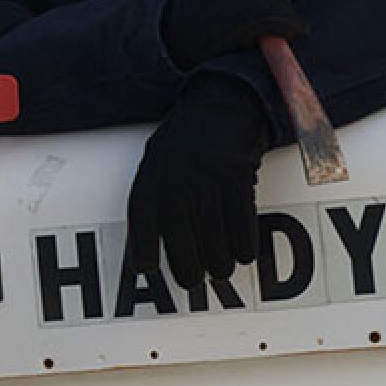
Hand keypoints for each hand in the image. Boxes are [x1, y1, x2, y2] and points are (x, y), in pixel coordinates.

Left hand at [125, 75, 271, 287]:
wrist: (221, 105)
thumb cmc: (186, 142)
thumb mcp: (157, 161)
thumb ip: (153, 196)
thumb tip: (144, 245)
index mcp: (150, 176)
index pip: (141, 223)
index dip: (142, 250)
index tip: (146, 270)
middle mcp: (174, 180)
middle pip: (179, 239)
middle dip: (188, 267)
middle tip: (194, 281)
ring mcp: (205, 178)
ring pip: (212, 237)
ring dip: (219, 263)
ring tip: (220, 272)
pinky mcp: (235, 176)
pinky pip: (241, 223)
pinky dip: (243, 244)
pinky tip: (244, 254)